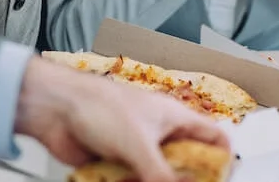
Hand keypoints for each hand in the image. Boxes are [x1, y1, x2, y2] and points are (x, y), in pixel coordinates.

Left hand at [15, 57, 228, 181]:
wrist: (55, 107)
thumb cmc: (97, 104)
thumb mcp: (139, 145)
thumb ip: (161, 175)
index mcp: (174, 118)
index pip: (213, 137)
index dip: (223, 160)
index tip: (221, 179)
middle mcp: (158, 133)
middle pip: (185, 165)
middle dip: (182, 179)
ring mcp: (136, 148)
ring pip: (156, 176)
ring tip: (136, 178)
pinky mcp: (114, 162)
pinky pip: (130, 181)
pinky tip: (119, 180)